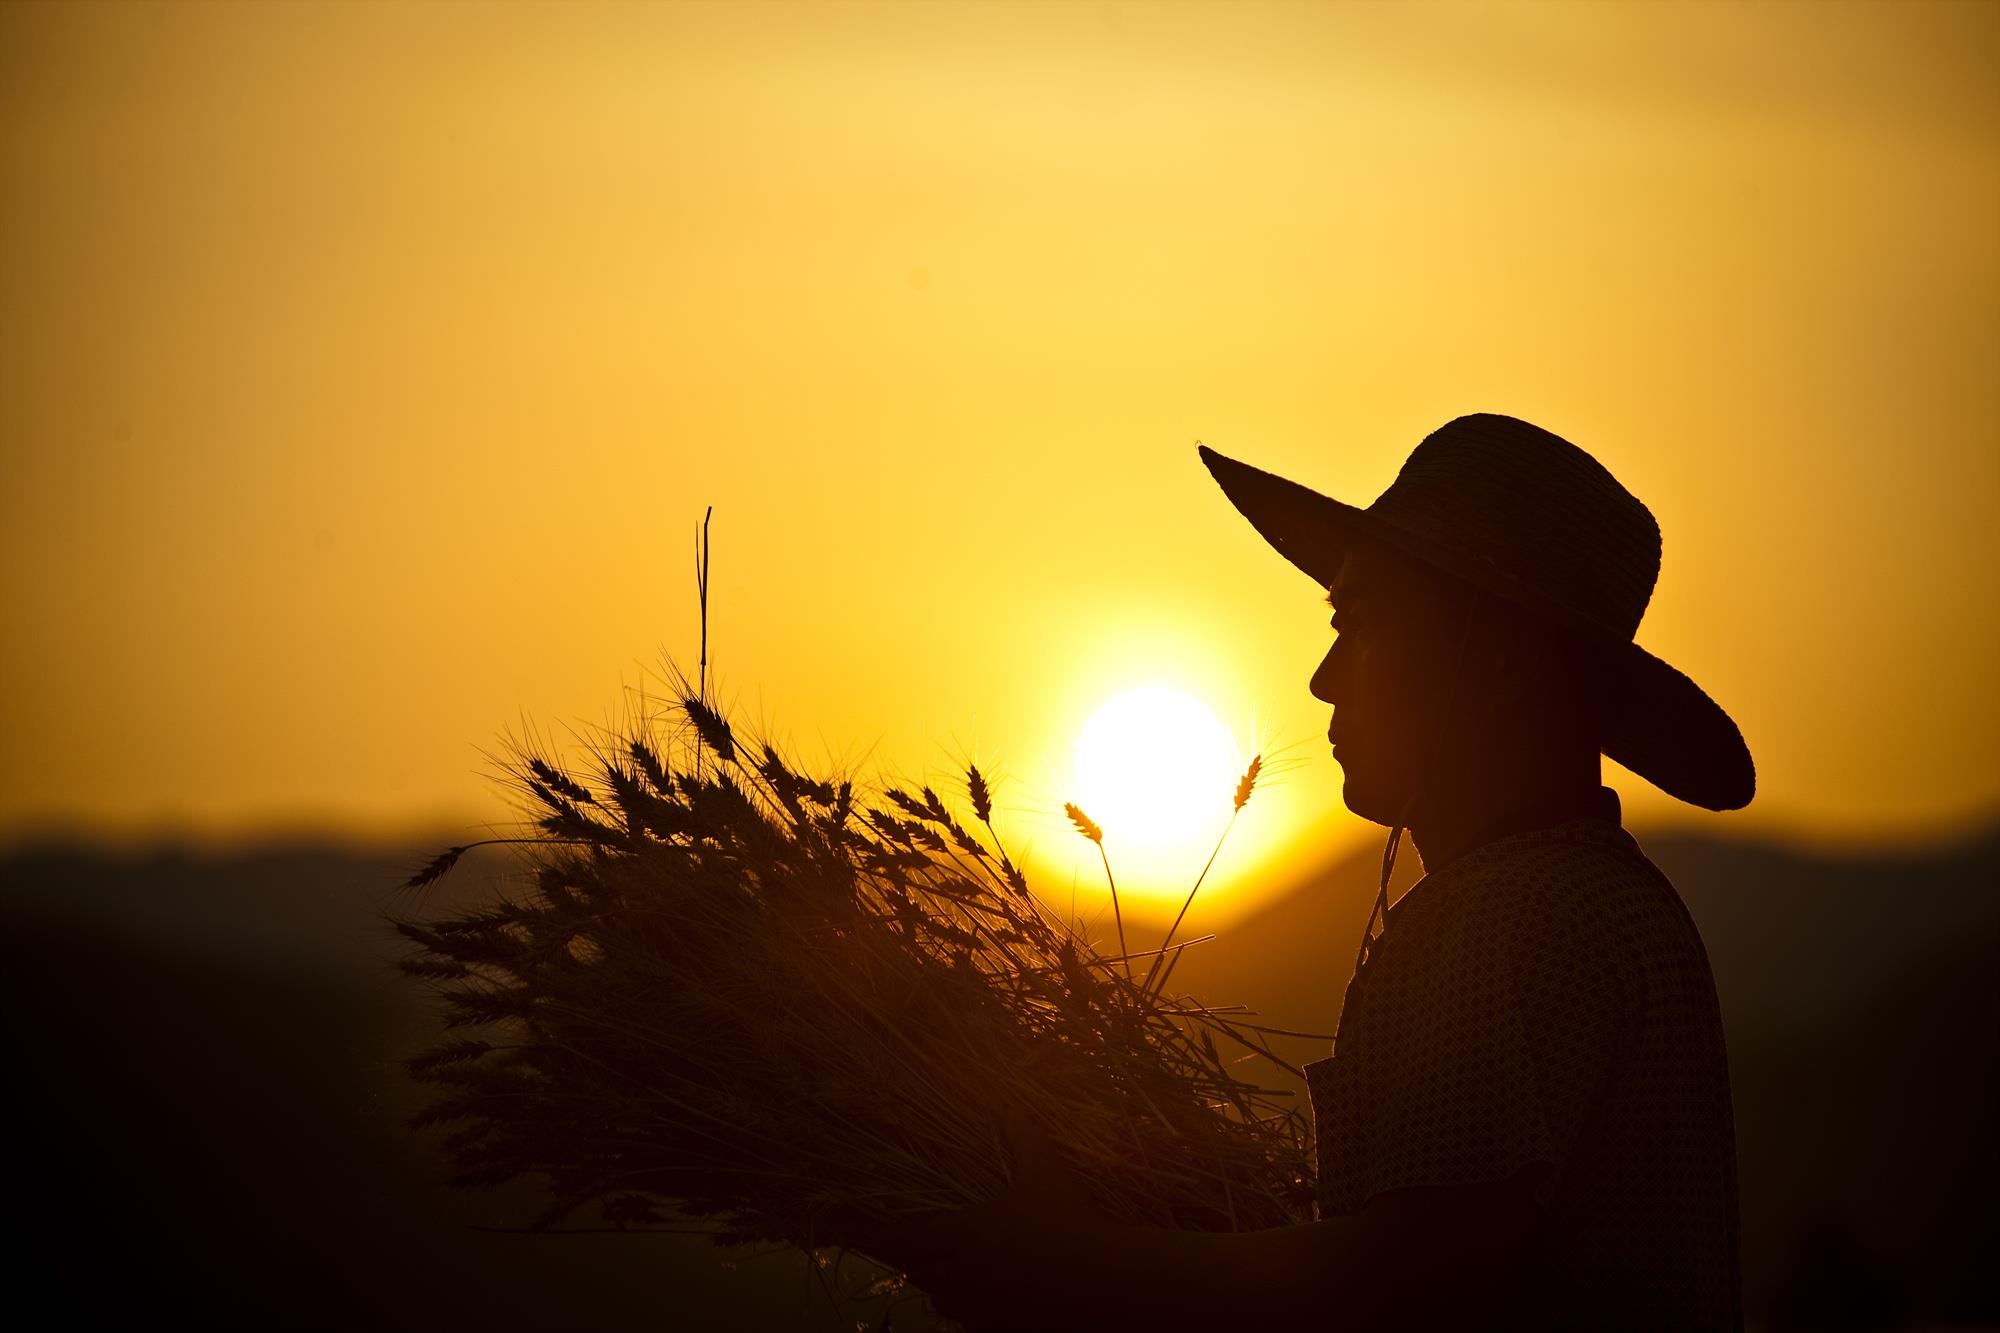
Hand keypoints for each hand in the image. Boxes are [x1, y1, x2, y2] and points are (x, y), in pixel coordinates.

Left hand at [841, 1110, 1109, 1325]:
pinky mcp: (996, 1326)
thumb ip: (1025, 1139)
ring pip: (938, 1295)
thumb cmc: (1067, 1223)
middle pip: (915, 1267)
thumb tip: (1014, 1107)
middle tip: (902, 1239)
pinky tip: (980, 1293)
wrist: (1101, 1284)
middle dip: (907, 1252)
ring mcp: (976, 1305)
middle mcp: (959, 1274)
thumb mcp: (1044, 1174)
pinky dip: (963, 1304)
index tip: (849, 1226)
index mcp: (960, 1235)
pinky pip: (966, 1318)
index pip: (899, 1237)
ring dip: (934, 1279)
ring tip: (942, 1264)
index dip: (873, 1232)